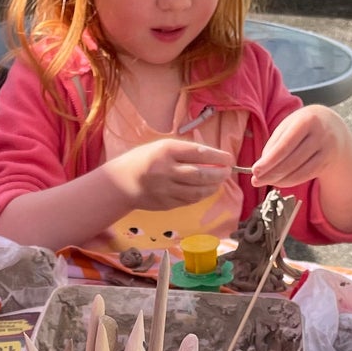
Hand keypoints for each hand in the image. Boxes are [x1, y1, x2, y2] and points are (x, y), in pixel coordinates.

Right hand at [107, 139, 230, 211]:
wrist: (122, 182)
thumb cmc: (144, 159)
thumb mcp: (162, 146)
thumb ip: (184, 151)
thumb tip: (210, 156)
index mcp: (166, 151)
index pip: (199, 153)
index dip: (217, 157)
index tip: (229, 158)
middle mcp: (167, 170)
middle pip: (200, 175)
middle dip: (218, 174)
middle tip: (228, 172)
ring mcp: (166, 189)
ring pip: (197, 191)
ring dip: (212, 187)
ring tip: (220, 182)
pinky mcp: (166, 204)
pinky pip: (189, 200)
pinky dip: (201, 196)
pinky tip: (206, 191)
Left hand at [251, 105, 347, 188]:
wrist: (333, 127)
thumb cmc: (304, 126)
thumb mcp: (289, 125)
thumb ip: (275, 143)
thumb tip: (262, 165)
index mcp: (306, 120)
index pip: (285, 145)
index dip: (269, 160)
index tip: (255, 171)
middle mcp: (319, 134)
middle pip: (291, 161)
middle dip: (270, 173)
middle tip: (255, 181)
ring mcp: (325, 149)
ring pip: (298, 171)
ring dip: (278, 179)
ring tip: (264, 181)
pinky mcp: (326, 162)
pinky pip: (305, 176)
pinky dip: (289, 181)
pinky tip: (279, 182)